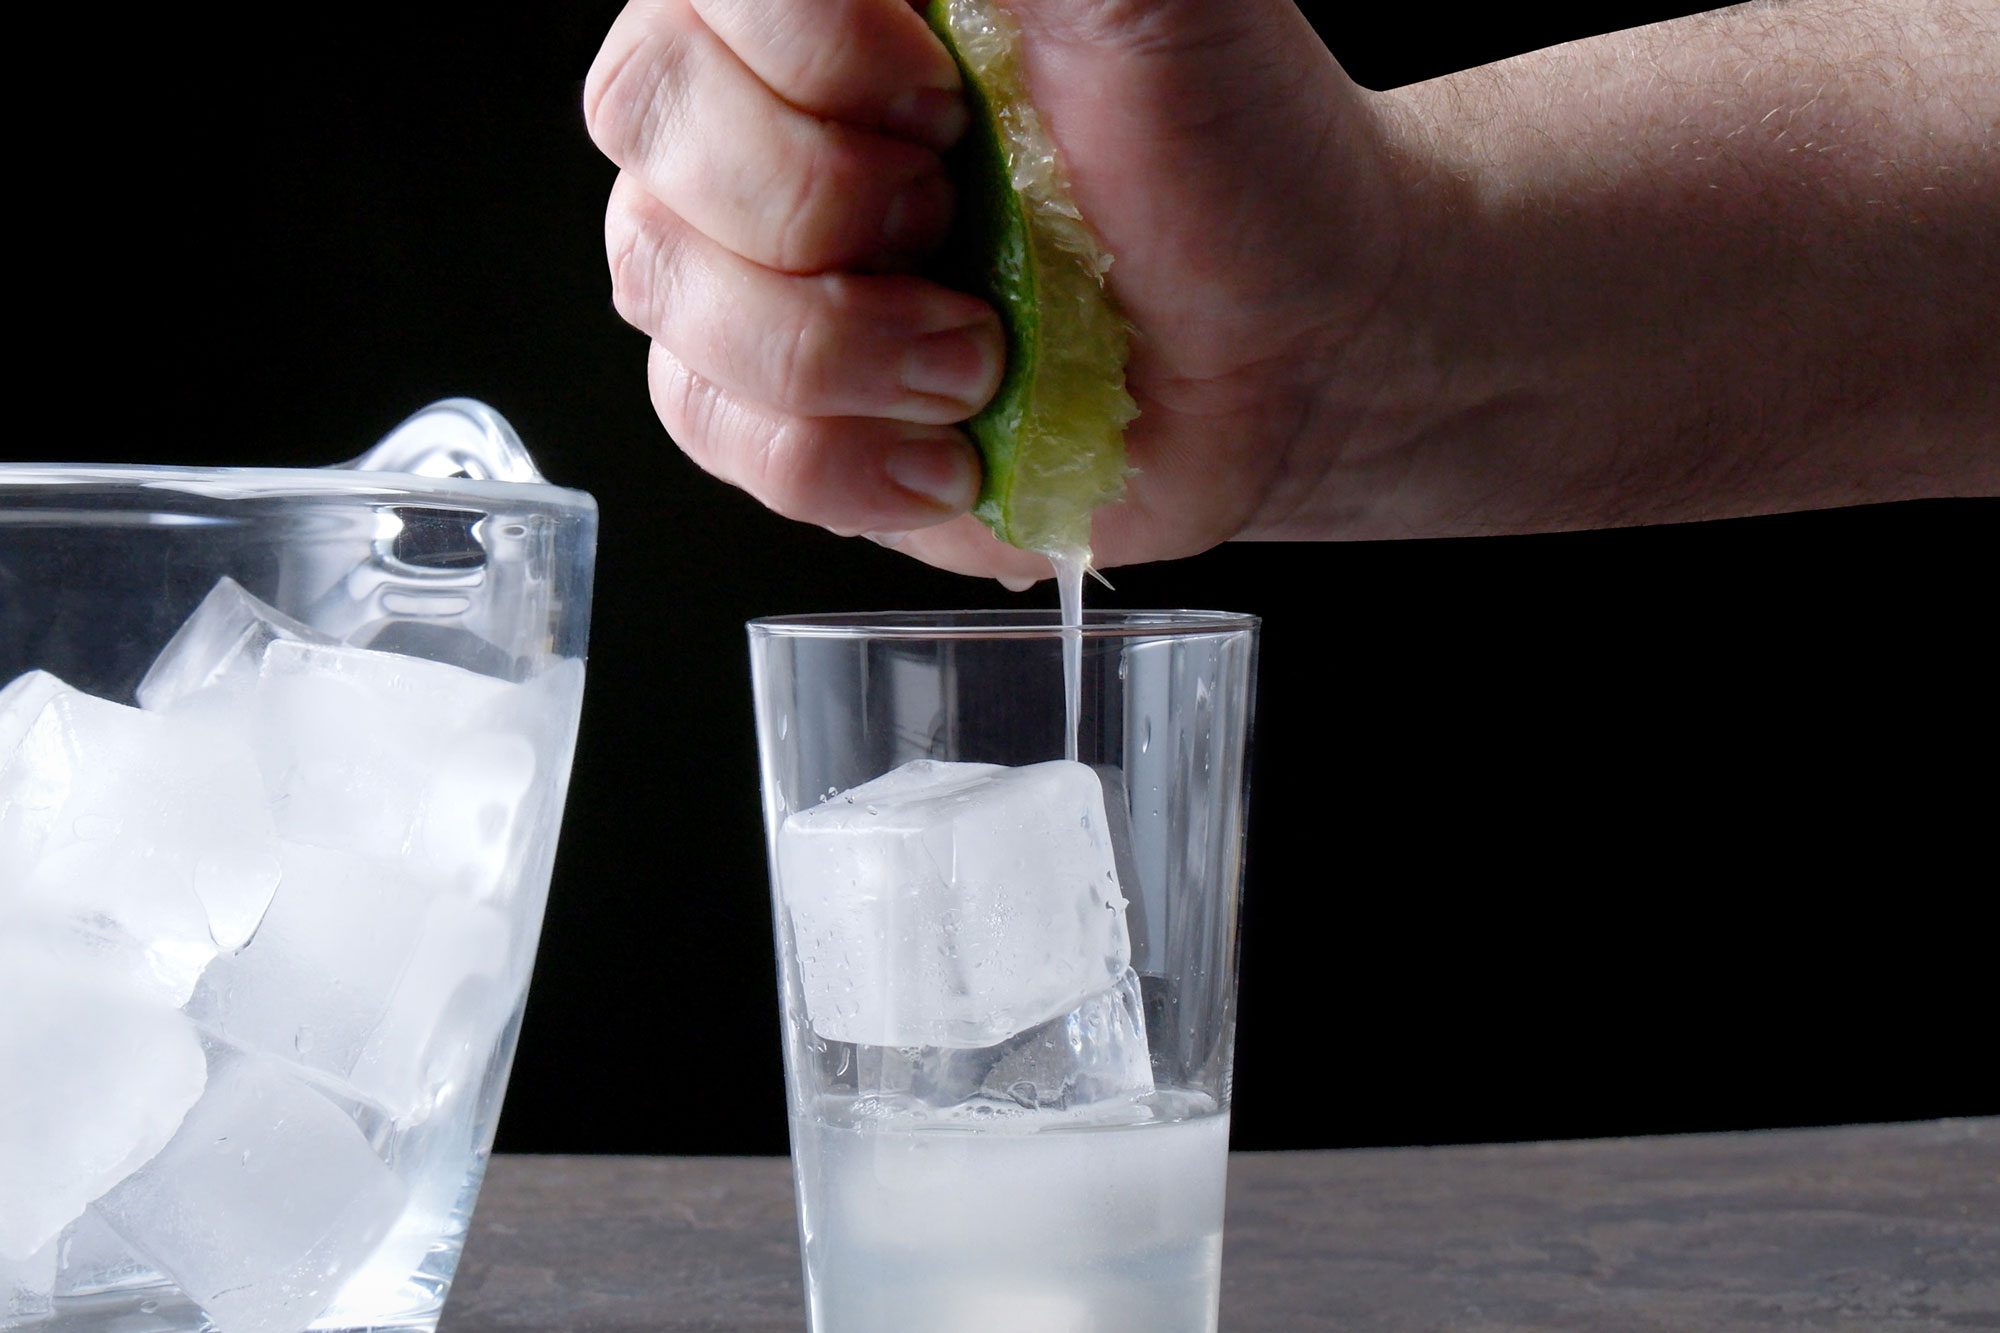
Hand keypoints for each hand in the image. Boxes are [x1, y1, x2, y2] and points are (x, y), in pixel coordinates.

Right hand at [586, 0, 1405, 581]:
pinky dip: (848, 456)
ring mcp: (747, 258)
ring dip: (849, 349)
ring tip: (983, 352)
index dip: (817, 62)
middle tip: (963, 216)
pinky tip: (952, 444)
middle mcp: (757, 107)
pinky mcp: (771, 401)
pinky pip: (718, 429)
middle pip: (651, 130)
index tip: (957, 105)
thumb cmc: (1232, 154)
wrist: (1284, 344)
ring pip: (669, 292)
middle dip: (831, 206)